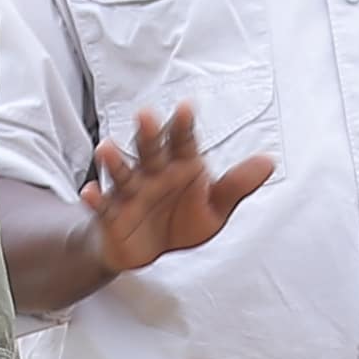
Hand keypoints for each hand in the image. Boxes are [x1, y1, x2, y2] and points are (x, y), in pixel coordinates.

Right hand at [80, 102, 277, 279]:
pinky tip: (88, 193)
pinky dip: (95, 200)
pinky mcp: (112, 214)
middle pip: (150, 150)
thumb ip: (237, 185)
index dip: (184, 126)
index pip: (183, 141)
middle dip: (148, 134)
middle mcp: (153, 172)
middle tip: (146, 116)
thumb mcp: (215, 208)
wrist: (149, 251)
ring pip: (121, 173)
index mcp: (180, 165)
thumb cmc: (181, 219)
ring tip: (105, 148)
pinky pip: (103, 206)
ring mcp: (130, 192)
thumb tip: (269, 161)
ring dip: (113, 161)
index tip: (187, 107)